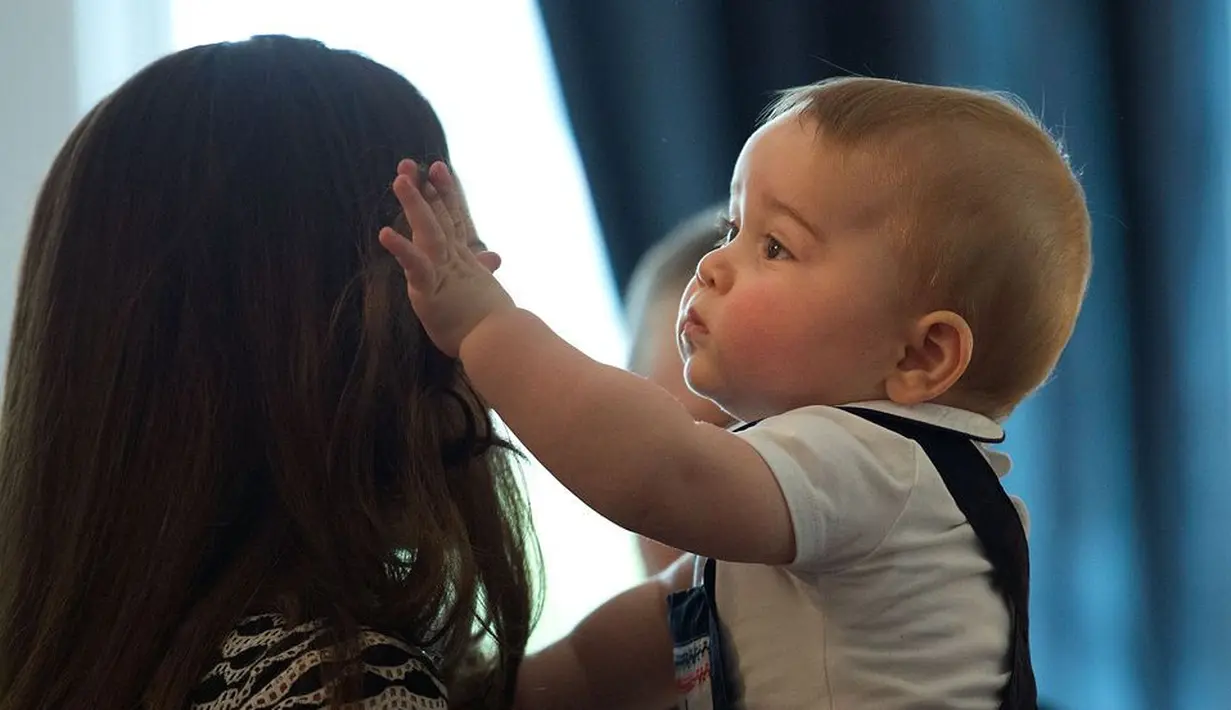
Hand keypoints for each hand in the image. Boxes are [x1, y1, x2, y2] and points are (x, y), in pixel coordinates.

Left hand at [379, 160, 512, 357]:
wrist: (500, 342)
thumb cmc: (491, 323)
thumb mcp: (483, 292)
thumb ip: (483, 271)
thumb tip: (493, 258)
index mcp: (462, 261)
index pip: (452, 220)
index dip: (444, 193)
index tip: (436, 169)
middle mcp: (453, 260)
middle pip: (438, 217)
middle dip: (424, 189)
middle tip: (409, 163)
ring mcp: (443, 272)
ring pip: (428, 231)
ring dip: (414, 205)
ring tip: (399, 180)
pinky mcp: (431, 290)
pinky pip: (415, 265)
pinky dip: (400, 249)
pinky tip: (384, 234)